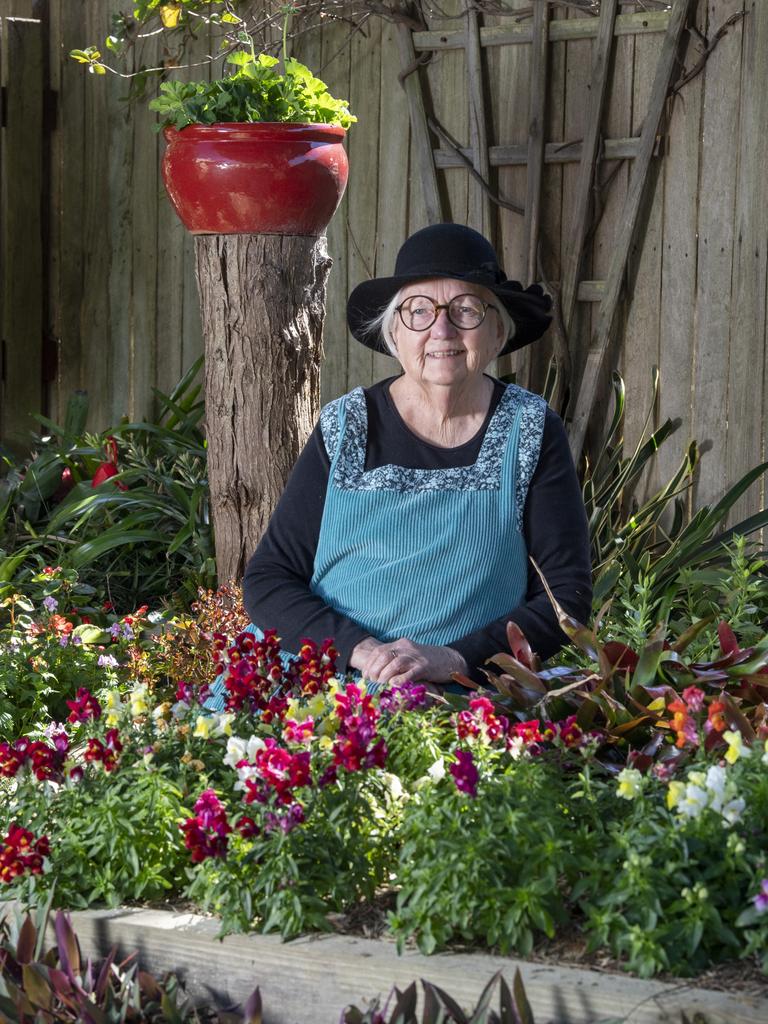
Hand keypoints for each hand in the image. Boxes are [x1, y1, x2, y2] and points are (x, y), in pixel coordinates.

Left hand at [349, 636, 466, 685]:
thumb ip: (395, 662)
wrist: (450, 659)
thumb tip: (378, 676)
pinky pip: (411, 673)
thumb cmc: (427, 662)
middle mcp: (406, 648)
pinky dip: (401, 680)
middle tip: (371, 683)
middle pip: (384, 656)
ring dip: (384, 676)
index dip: (369, 664)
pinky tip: (394, 686)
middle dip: (374, 670)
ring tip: (380, 686)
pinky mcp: (426, 666)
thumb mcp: (409, 657)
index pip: (379, 651)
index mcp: (400, 644)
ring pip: (395, 663)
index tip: (364, 676)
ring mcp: (416, 657)